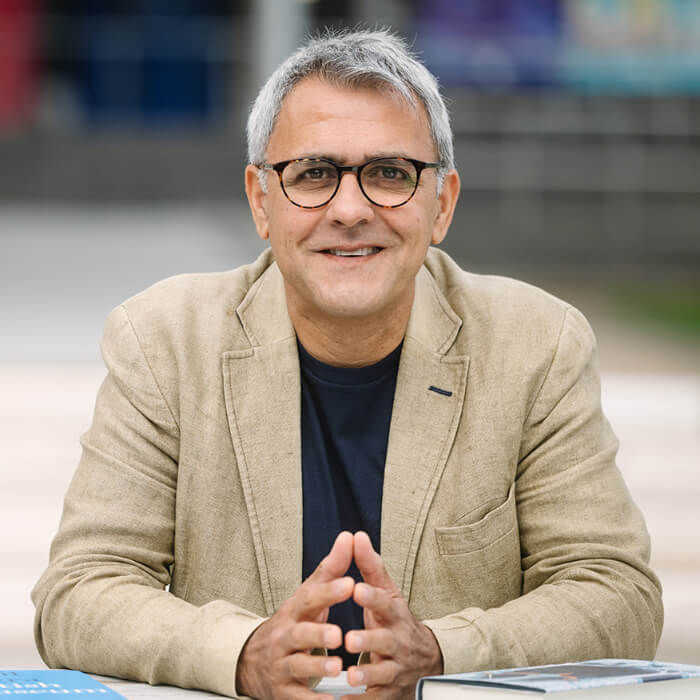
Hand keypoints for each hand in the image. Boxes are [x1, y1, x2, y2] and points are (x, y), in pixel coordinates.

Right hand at [236, 531, 354, 699]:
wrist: (253, 660)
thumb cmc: (293, 623)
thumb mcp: (308, 596)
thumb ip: (331, 569)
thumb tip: (348, 537)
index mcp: (294, 611)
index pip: (309, 598)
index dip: (329, 591)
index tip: (350, 584)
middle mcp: (284, 638)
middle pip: (298, 635)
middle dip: (317, 635)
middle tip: (338, 635)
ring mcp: (282, 666)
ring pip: (297, 667)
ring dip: (316, 668)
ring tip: (336, 668)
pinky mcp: (283, 693)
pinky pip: (298, 698)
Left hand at [343, 531, 442, 698]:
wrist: (424, 659)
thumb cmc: (395, 620)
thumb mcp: (385, 592)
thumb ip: (369, 566)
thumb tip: (356, 536)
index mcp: (394, 614)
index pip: (384, 602)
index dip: (371, 596)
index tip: (355, 589)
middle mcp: (398, 641)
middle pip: (386, 640)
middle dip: (369, 640)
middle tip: (349, 638)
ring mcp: (396, 667)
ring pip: (384, 673)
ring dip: (367, 675)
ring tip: (351, 676)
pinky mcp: (389, 691)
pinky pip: (376, 699)